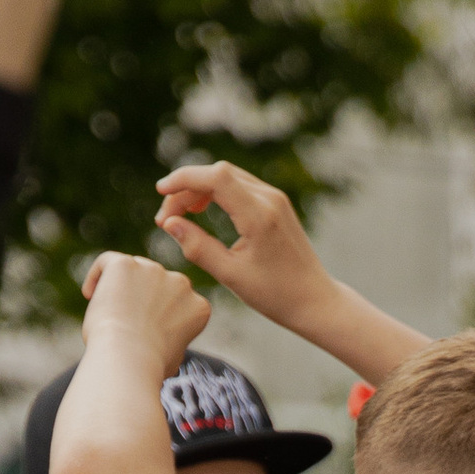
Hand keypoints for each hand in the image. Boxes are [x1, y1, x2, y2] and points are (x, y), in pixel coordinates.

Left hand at [79, 248, 213, 379]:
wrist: (128, 358)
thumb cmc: (148, 366)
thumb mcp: (173, 357)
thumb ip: (172, 340)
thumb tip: (165, 347)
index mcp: (198, 307)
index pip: (178, 302)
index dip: (160, 315)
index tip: (145, 330)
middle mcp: (181, 283)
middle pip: (157, 283)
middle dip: (142, 298)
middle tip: (124, 320)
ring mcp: (153, 270)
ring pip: (133, 271)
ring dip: (121, 288)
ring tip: (107, 312)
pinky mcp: (125, 264)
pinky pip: (108, 261)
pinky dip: (97, 275)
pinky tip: (89, 294)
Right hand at [157, 156, 338, 322]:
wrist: (315, 300)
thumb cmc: (275, 295)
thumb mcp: (231, 276)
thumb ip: (197, 248)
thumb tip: (169, 224)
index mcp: (259, 216)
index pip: (216, 177)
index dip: (184, 179)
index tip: (160, 192)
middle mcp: (269, 199)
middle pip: (218, 173)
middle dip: (186, 189)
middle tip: (166, 219)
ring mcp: (275, 198)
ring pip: (227, 176)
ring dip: (199, 189)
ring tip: (180, 216)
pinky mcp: (276, 203)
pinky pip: (239, 185)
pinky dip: (215, 192)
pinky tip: (200, 210)